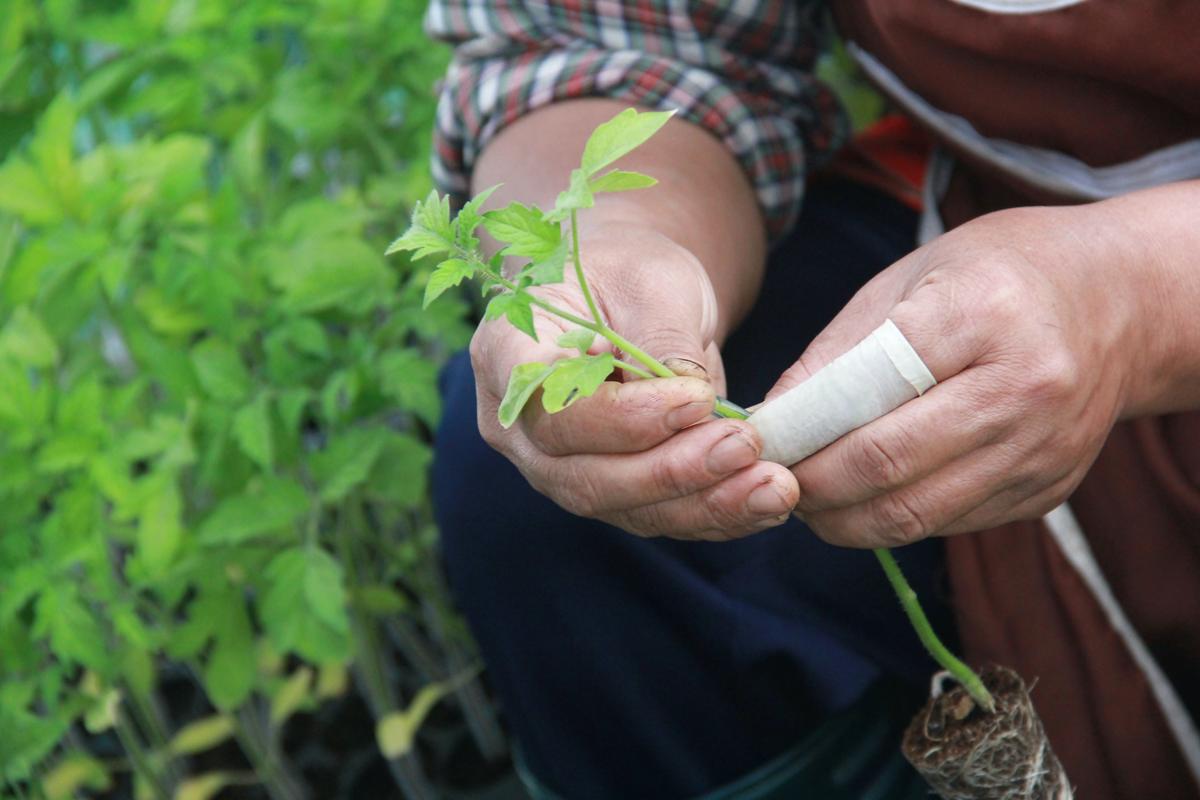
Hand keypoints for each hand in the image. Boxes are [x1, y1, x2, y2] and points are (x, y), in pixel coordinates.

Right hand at [470, 224, 798, 539]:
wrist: (633, 297)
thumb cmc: (630, 273)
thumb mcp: (651, 280)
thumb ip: (664, 340)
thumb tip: (696, 406)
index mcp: (508, 355)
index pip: (550, 408)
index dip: (623, 417)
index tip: (696, 397)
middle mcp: (520, 427)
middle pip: (583, 475)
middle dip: (670, 471)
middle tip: (743, 446)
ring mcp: (559, 468)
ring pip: (623, 507)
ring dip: (703, 503)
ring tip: (772, 484)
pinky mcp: (609, 491)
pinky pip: (658, 517)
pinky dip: (716, 513)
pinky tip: (765, 499)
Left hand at [768, 205, 1145, 546]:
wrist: (1117, 303)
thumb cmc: (994, 276)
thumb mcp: (909, 278)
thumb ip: (837, 352)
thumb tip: (770, 419)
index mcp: (981, 314)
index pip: (862, 394)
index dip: (797, 430)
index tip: (756, 442)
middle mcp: (1023, 389)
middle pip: (885, 466)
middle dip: (810, 485)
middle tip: (770, 478)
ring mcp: (1041, 449)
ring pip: (913, 514)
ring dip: (843, 519)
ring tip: (809, 496)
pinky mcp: (1047, 491)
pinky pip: (948, 524)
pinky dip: (893, 518)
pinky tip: (867, 497)